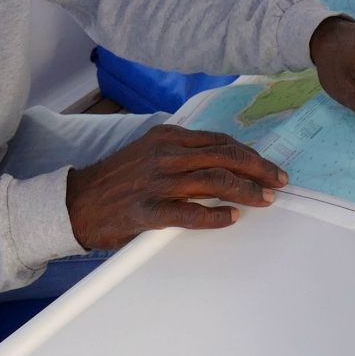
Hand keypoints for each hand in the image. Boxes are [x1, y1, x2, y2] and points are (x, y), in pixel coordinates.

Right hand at [65, 125, 285, 249]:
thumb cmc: (117, 179)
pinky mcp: (147, 210)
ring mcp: (157, 182)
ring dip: (245, 190)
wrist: (76, 202)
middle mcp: (166, 155)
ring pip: (213, 181)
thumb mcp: (150, 151)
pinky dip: (214, 216)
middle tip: (278, 181)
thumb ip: (182, 151)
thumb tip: (222, 160)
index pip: (220, 141)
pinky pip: (189, 213)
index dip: (249, 154)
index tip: (267, 166)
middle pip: (224, 157)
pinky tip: (232, 218)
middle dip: (257, 169)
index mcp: (168, 137)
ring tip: (265, 199)